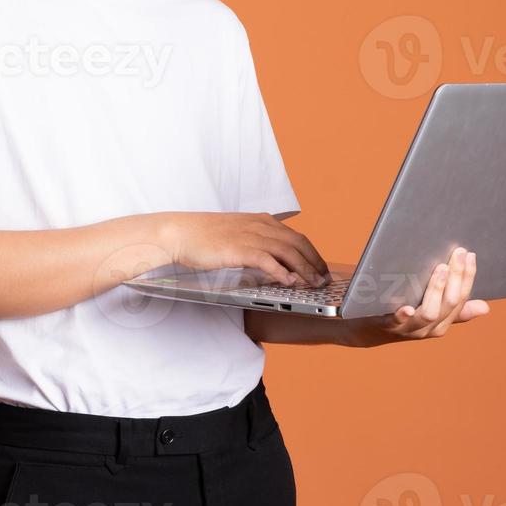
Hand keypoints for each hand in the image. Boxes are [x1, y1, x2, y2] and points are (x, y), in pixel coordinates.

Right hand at [159, 212, 329, 287]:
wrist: (181, 232)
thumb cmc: (205, 236)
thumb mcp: (238, 234)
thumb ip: (257, 243)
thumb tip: (274, 261)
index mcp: (261, 221)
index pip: (296, 237)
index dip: (312, 253)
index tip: (321, 268)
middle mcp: (260, 226)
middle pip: (298, 243)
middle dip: (315, 262)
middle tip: (324, 279)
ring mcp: (250, 236)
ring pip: (287, 252)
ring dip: (304, 269)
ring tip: (314, 284)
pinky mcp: (239, 249)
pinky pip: (267, 260)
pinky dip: (281, 271)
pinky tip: (289, 281)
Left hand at [349, 245, 489, 346]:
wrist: (367, 329)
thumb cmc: (402, 314)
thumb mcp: (431, 310)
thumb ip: (455, 309)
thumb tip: (485, 307)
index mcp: (443, 322)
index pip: (461, 298)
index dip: (467, 277)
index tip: (469, 254)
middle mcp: (429, 328)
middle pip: (449, 304)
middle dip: (456, 277)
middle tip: (458, 254)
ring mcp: (409, 329)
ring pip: (429, 313)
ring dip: (437, 290)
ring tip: (441, 269)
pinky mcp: (387, 327)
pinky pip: (397, 322)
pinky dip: (403, 315)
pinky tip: (407, 307)